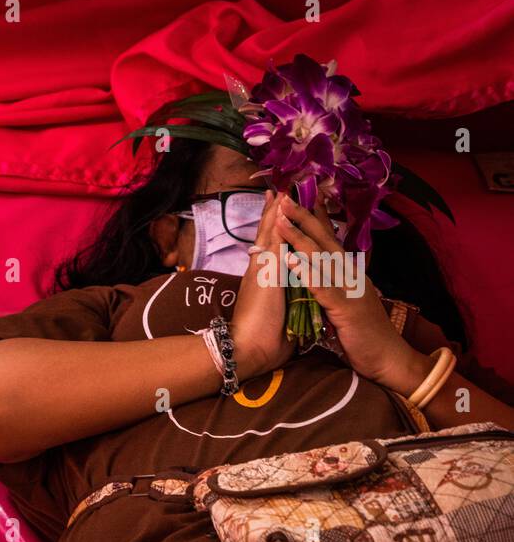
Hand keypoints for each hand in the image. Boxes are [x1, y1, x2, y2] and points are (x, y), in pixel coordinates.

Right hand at [230, 190, 295, 378]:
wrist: (246, 350)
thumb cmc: (263, 343)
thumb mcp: (281, 324)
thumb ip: (287, 314)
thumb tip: (296, 320)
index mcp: (265, 284)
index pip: (273, 254)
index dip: (277, 236)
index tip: (281, 219)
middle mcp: (260, 273)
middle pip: (267, 238)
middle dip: (273, 216)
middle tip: (277, 192)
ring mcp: (260, 271)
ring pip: (268, 235)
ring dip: (274, 213)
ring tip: (278, 190)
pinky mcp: (264, 273)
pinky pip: (272, 242)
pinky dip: (275, 223)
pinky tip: (279, 206)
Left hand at [274, 194, 432, 394]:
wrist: (387, 359)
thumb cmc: (364, 333)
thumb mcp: (347, 302)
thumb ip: (335, 283)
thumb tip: (322, 268)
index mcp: (347, 273)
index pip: (329, 238)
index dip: (315, 216)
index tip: (300, 195)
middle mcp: (349, 275)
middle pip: (324, 240)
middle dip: (303, 216)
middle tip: (285, 195)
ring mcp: (348, 289)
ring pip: (321, 258)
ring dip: (300, 237)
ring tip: (281, 219)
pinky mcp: (346, 309)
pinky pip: (323, 288)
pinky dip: (308, 273)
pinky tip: (292, 261)